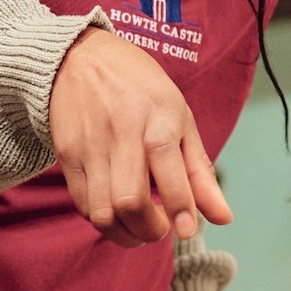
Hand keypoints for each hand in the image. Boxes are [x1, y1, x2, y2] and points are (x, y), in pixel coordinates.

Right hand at [46, 27, 232, 247]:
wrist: (80, 57)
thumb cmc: (139, 88)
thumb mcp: (180, 117)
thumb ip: (200, 171)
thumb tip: (223, 218)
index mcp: (157, 117)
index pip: (167, 167)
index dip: (179, 205)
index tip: (186, 230)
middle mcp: (122, 131)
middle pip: (130, 200)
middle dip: (149, 229)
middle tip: (161, 228)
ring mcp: (90, 145)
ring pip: (103, 211)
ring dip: (125, 233)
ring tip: (139, 226)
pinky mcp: (67, 155)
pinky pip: (83, 204)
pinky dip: (103, 220)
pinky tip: (117, 212)